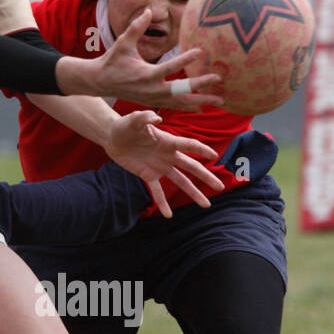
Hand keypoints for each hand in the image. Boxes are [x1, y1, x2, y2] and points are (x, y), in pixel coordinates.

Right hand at [69, 8, 223, 109]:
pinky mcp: (152, 102)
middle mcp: (151, 89)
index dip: (186, 59)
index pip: (170, 67)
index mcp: (145, 74)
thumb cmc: (112, 60)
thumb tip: (148, 10)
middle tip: (218, 78)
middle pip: (181, 90)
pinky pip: (174, 105)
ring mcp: (153, 98)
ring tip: (220, 98)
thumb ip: (136, 27)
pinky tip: (204, 107)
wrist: (99, 82)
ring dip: (201, 100)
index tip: (201, 51)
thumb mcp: (122, 43)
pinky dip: (189, 106)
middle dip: (200, 85)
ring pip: (181, 102)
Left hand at [104, 110, 224, 217]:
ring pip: (180, 181)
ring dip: (193, 193)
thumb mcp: (133, 120)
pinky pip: (157, 191)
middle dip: (205, 177)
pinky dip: (162, 203)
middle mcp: (168, 155)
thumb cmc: (125, 126)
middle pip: (191, 167)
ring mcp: (160, 166)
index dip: (201, 150)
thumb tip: (155, 117)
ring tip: (206, 205)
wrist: (113, 138)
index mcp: (168, 141)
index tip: (215, 156)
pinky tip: (168, 215)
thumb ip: (144, 117)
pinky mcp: (148, 175)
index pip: (188, 145)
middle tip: (220, 187)